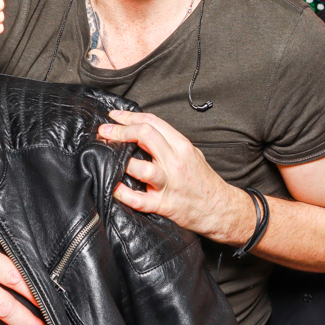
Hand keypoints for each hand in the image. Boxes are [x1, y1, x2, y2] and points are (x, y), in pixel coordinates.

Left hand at [100, 110, 249, 242]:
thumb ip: (170, 144)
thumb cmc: (203, 181)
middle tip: (104, 131)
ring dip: (121, 162)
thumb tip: (143, 134)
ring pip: (141, 167)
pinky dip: (123, 194)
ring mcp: (170, 183)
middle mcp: (175, 162)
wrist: (220, 208)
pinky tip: (114, 188)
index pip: (152, 122)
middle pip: (144, 136)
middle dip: (119, 131)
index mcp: (181, 146)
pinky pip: (139, 200)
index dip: (129, 117)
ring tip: (108, 159)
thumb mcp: (191, 154)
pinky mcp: (165, 205)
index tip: (114, 116)